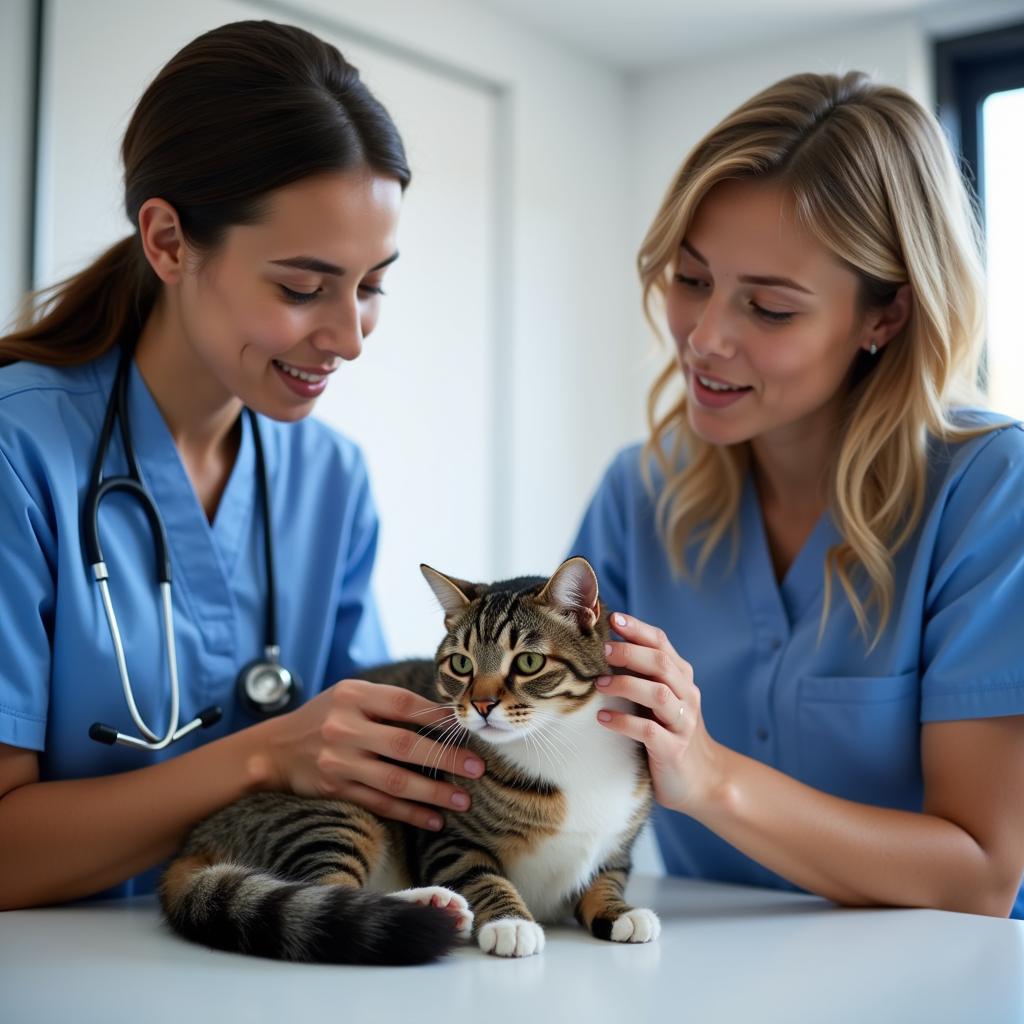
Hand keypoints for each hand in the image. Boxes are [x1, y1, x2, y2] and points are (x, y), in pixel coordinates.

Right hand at [259, 678, 484, 830]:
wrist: (273, 749)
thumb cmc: (324, 718)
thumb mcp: (349, 696)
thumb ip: (387, 703)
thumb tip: (445, 716)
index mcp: (353, 696)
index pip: (405, 704)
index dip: (439, 717)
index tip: (468, 730)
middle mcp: (345, 727)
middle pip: (405, 745)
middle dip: (446, 758)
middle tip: (478, 769)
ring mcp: (339, 761)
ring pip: (395, 781)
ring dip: (433, 793)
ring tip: (463, 800)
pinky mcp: (336, 790)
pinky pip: (380, 804)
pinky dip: (410, 813)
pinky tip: (434, 819)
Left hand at [595, 613, 720, 813]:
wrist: (701, 780)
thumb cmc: (668, 731)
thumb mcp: (658, 698)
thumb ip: (640, 673)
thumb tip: (605, 644)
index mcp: (681, 677)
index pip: (662, 644)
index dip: (638, 629)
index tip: (613, 618)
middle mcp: (686, 695)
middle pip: (661, 664)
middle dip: (630, 653)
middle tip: (603, 650)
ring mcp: (682, 723)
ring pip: (658, 694)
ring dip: (626, 685)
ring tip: (599, 685)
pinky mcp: (673, 750)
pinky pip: (649, 732)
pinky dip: (624, 722)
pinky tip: (603, 718)